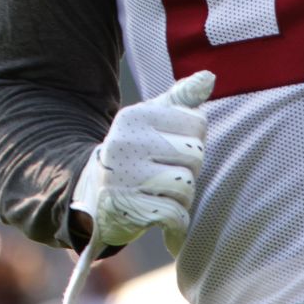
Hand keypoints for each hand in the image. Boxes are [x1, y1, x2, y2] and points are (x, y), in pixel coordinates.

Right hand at [71, 70, 213, 256]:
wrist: (94, 197)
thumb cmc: (136, 152)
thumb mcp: (152, 119)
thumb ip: (181, 99)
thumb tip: (209, 77)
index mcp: (135, 116)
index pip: (197, 123)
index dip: (193, 140)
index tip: (172, 149)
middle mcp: (126, 142)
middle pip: (195, 154)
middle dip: (189, 169)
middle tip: (165, 174)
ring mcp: (125, 176)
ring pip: (187, 185)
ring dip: (183, 198)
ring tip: (162, 196)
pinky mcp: (129, 208)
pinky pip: (176, 216)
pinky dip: (178, 226)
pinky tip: (168, 226)